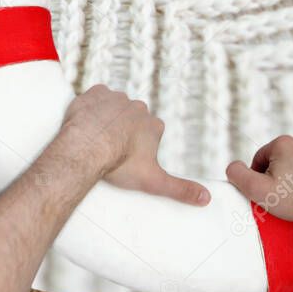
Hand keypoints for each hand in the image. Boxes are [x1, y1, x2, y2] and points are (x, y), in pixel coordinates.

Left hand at [55, 84, 209, 205]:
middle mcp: (137, 107)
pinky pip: (95, 95)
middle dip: (124, 128)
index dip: (140, 142)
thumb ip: (180, 189)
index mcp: (153, 125)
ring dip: (108, 115)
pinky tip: (87, 118)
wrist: (86, 148)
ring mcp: (115, 98)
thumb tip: (205, 198)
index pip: (152, 130)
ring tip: (97, 134)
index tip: (130, 153)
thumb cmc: (118, 163)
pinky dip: (91, 104)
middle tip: (112, 145)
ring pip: (115, 104)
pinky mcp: (95, 93)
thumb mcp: (154, 181)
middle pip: (133, 116)